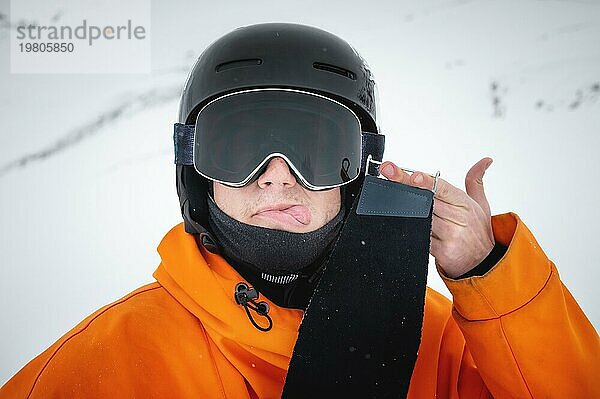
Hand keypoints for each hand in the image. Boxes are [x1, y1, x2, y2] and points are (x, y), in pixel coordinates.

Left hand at [380, 157, 494, 278]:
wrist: (483, 263)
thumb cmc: (477, 231)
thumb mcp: (481, 204)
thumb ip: (475, 180)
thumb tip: (485, 161)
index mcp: (465, 203)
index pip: (443, 188)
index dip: (427, 181)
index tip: (413, 175)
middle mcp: (459, 218)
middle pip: (426, 200)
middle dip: (404, 186)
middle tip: (388, 173)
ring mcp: (451, 235)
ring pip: (420, 218)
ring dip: (404, 208)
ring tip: (389, 196)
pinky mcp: (443, 251)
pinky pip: (420, 237)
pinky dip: (410, 230)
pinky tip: (400, 222)